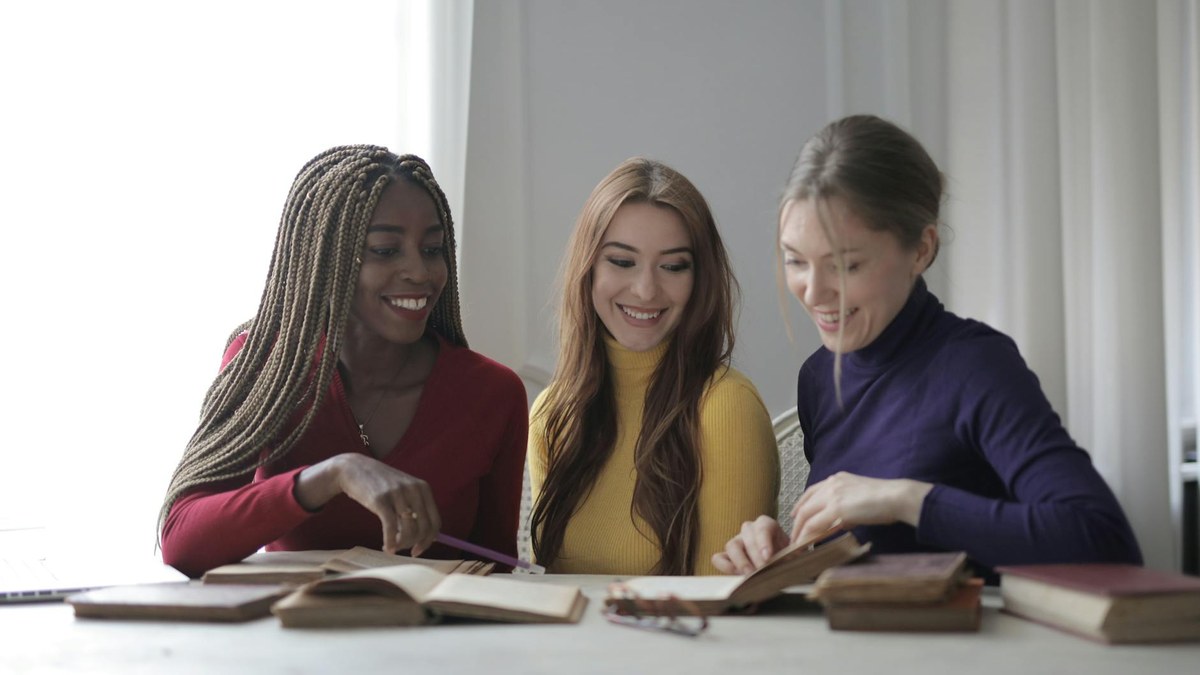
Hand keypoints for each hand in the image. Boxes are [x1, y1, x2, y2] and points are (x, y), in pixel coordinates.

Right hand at [296, 454, 441, 555]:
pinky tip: (387, 548)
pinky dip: (390, 542)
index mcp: (423, 487)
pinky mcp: (380, 500)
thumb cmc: (380, 484)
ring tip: (392, 546)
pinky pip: (390, 527)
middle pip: (424, 528)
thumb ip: (415, 509)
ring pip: (409, 530)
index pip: (435, 521)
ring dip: (401, 544)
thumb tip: (427, 538)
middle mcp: (413, 489)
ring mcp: (397, 494)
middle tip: (402, 549)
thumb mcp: (404, 490)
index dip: (429, 540)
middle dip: (414, 544)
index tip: (418, 550)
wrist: (354, 469)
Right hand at [711, 515, 789, 574]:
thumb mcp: (794, 553)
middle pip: (746, 535)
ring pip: (731, 545)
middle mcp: (749, 530)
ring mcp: (737, 542)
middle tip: (761, 570)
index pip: (762, 527)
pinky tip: (736, 575)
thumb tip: (790, 560)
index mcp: (766, 524)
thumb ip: (793, 555)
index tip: (768, 557)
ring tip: (749, 575)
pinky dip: (724, 567)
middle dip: (754, 554)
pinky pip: (718, 558)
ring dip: (740, 561)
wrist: (782, 564)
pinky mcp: (728, 556)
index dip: (763, 541)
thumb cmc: (788, 556)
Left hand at [789, 472, 931, 544]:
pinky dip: (806, 536)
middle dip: (796, 523)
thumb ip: (846, 506)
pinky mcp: (836, 508)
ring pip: (806, 515)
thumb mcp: (860, 497)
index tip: (795, 516)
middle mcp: (831, 484)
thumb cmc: (885, 500)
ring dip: (799, 532)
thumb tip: (840, 521)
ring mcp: (832, 495)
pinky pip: (814, 525)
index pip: (811, 492)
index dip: (800, 505)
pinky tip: (805, 545)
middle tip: (793, 537)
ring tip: (796, 546)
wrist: (896, 497)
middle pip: (805, 505)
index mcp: (837, 479)